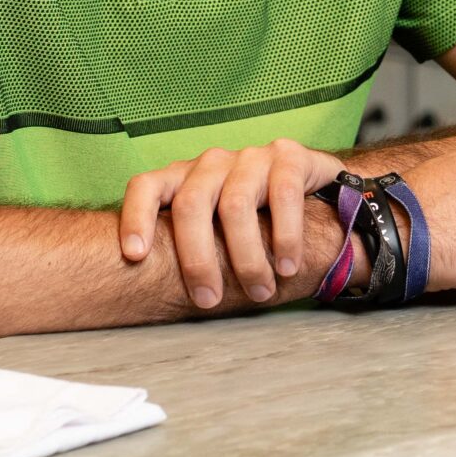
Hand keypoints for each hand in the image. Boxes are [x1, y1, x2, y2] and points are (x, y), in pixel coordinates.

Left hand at [116, 138, 345, 308]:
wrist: (320, 191)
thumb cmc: (256, 221)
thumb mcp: (215, 230)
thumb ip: (190, 246)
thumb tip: (150, 296)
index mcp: (184, 178)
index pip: (146, 186)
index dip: (136, 217)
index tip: (135, 256)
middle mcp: (213, 163)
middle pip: (192, 204)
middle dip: (197, 258)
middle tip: (209, 300)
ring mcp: (251, 157)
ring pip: (236, 204)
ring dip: (246, 257)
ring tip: (260, 291)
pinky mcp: (289, 156)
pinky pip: (283, 195)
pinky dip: (285, 236)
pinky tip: (288, 266)